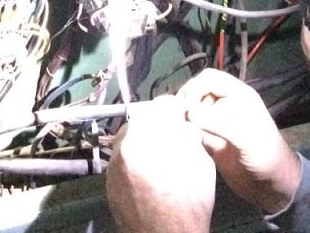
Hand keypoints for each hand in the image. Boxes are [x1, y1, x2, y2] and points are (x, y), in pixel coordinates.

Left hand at [106, 95, 215, 232]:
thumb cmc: (189, 203)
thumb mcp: (199, 161)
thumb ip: (187, 134)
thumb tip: (182, 123)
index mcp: (144, 136)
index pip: (158, 106)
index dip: (173, 107)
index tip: (181, 113)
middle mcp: (123, 147)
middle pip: (140, 120)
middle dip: (156, 122)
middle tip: (172, 131)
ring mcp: (114, 165)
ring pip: (129, 139)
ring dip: (144, 139)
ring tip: (161, 152)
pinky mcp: (110, 182)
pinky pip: (123, 159)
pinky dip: (136, 157)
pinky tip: (151, 169)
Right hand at [178, 69, 301, 213]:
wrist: (270, 185)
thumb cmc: (265, 156)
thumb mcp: (245, 137)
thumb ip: (217, 123)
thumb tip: (188, 112)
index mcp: (239, 95)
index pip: (209, 79)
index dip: (195, 89)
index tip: (188, 110)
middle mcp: (226, 104)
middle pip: (197, 92)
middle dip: (188, 103)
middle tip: (183, 121)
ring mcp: (218, 122)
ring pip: (193, 110)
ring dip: (186, 119)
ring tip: (185, 133)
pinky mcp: (211, 138)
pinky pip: (194, 128)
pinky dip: (187, 132)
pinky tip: (187, 141)